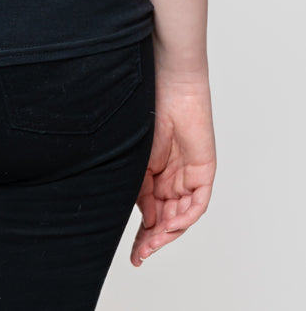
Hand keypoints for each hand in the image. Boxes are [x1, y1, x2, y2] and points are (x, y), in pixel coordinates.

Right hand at [131, 74, 215, 266]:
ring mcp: (189, 174)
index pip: (150, 210)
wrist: (168, 82)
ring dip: (166, 233)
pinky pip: (197, 203)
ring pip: (181, 215)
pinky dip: (184, 218)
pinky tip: (168, 227)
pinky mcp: (204, 170)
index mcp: (154, 172)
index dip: (143, 234)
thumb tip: (144, 219)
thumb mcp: (136, 157)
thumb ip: (139, 188)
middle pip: (166, 218)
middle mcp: (173, 177)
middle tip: (139, 255)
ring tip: (149, 245)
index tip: (133, 254)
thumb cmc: (146, 106)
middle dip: (153, 239)